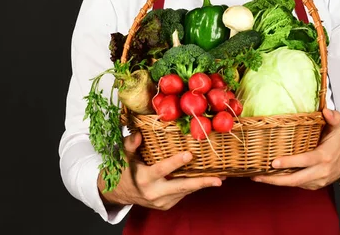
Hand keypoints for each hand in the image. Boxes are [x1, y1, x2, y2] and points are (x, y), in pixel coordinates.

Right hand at [98, 131, 223, 210]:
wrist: (119, 194)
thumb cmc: (123, 170)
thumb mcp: (123, 155)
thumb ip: (131, 144)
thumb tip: (139, 134)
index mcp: (144, 179)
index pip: (162, 170)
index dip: (175, 162)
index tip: (189, 155)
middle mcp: (154, 193)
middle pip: (181, 187)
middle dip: (200, 183)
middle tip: (217, 179)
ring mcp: (161, 202)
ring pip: (184, 191)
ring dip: (202, 185)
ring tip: (220, 177)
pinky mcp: (166, 205)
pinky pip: (182, 194)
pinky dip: (194, 187)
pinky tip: (206, 179)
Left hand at [251, 108, 339, 189]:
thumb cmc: (337, 142)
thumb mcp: (337, 128)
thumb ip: (333, 118)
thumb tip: (325, 110)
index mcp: (324, 156)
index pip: (305, 161)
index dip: (290, 162)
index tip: (274, 162)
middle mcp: (320, 171)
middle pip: (296, 179)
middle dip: (277, 179)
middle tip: (258, 175)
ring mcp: (317, 181)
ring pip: (294, 184)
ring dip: (276, 182)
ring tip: (257, 177)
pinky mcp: (313, 186)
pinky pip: (297, 184)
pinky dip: (283, 182)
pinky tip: (269, 177)